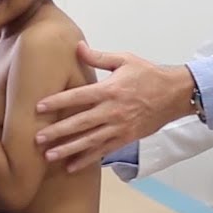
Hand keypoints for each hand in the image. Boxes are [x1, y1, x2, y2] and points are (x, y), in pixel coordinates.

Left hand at [34, 41, 196, 172]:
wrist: (175, 94)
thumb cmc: (148, 75)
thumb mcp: (124, 60)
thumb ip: (98, 56)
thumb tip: (78, 46)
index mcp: (109, 90)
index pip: (78, 96)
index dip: (58, 102)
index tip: (39, 108)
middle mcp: (112, 111)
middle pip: (80, 123)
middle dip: (58, 131)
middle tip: (37, 138)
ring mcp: (119, 127)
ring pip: (89, 141)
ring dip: (68, 149)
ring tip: (48, 156)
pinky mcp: (125, 138)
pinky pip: (103, 151)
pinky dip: (87, 159)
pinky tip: (71, 166)